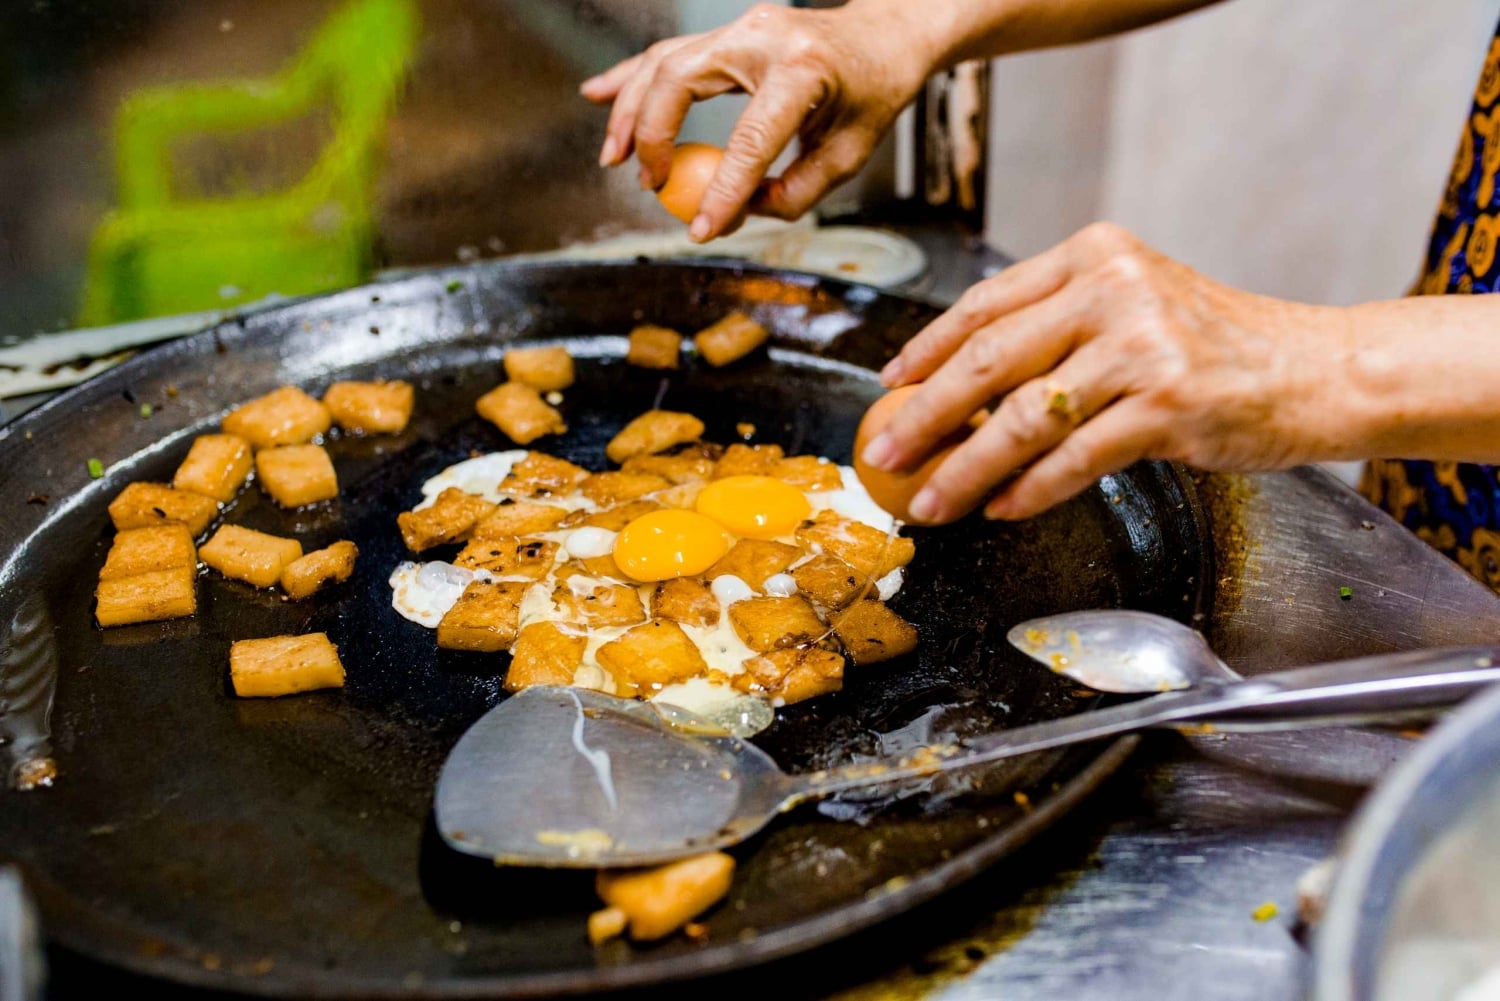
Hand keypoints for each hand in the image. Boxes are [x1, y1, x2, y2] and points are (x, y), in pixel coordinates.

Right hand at [580, 1, 933, 240]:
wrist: (884, 37)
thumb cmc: (873, 94)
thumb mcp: (848, 154)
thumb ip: (795, 192)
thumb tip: (737, 213)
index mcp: (803, 70)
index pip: (749, 139)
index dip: (721, 191)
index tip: (699, 229)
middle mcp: (763, 39)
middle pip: (680, 81)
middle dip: (652, 137)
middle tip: (649, 185)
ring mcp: (741, 28)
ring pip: (663, 63)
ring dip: (629, 111)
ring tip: (612, 158)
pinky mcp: (728, 33)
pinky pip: (668, 53)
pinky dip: (630, 77)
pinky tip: (597, 95)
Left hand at [862, 222, 1349, 522]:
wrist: (1314, 371)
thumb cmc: (1214, 346)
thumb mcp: (1133, 307)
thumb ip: (1055, 331)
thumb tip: (958, 391)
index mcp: (1095, 254)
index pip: (986, 303)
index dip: (926, 348)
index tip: (889, 385)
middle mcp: (1115, 288)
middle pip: (989, 360)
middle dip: (925, 416)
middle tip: (884, 452)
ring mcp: (1142, 345)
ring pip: (1025, 417)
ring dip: (967, 468)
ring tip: (932, 500)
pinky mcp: (1168, 404)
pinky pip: (1074, 456)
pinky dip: (1030, 489)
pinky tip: (1002, 508)